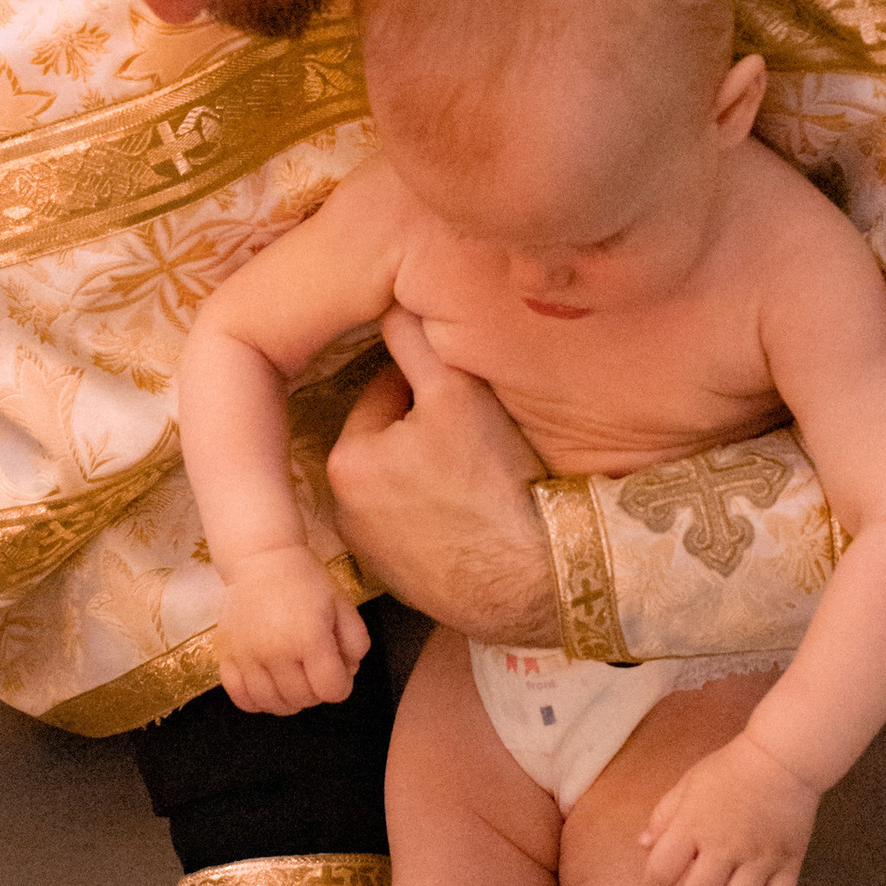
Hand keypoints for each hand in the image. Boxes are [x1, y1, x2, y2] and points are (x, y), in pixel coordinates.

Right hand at [218, 547, 370, 713]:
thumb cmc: (306, 581)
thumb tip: (348, 671)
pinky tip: (268, 686)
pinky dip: (256, 701)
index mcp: (308, 637)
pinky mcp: (228, 655)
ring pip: (271, 704)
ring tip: (294, 682)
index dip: (341, 687)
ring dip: (288, 701)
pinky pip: (240, 697)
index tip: (338, 672)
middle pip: (302, 700)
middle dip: (316, 693)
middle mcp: (275, 651)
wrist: (260, 559)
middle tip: (316, 673)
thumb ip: (356, 641)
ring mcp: (247, 656)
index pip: (331, 690)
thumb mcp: (342, 603)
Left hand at [324, 310, 560, 643]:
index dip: (432, 385)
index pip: (385, 392)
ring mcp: (373, 554)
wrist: (540, 580)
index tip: (468, 397)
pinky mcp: (403, 585)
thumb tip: (391, 301)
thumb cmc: (498, 483)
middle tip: (481, 439)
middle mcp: (346, 512)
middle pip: (392, 441)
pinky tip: (477, 519)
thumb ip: (414, 339)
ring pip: (405, 485)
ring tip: (483, 480)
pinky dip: (439, 519)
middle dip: (426, 431)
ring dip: (432, 474)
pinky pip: (417, 529)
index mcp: (348, 460)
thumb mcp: (457, 392)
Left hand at [641, 730, 824, 885]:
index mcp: (693, 825)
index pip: (662, 870)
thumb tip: (642, 845)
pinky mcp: (788, 864)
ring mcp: (759, 859)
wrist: (782, 759)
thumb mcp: (688, 784)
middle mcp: (725, 847)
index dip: (654, 884)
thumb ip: (663, 815)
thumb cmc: (730, 769)